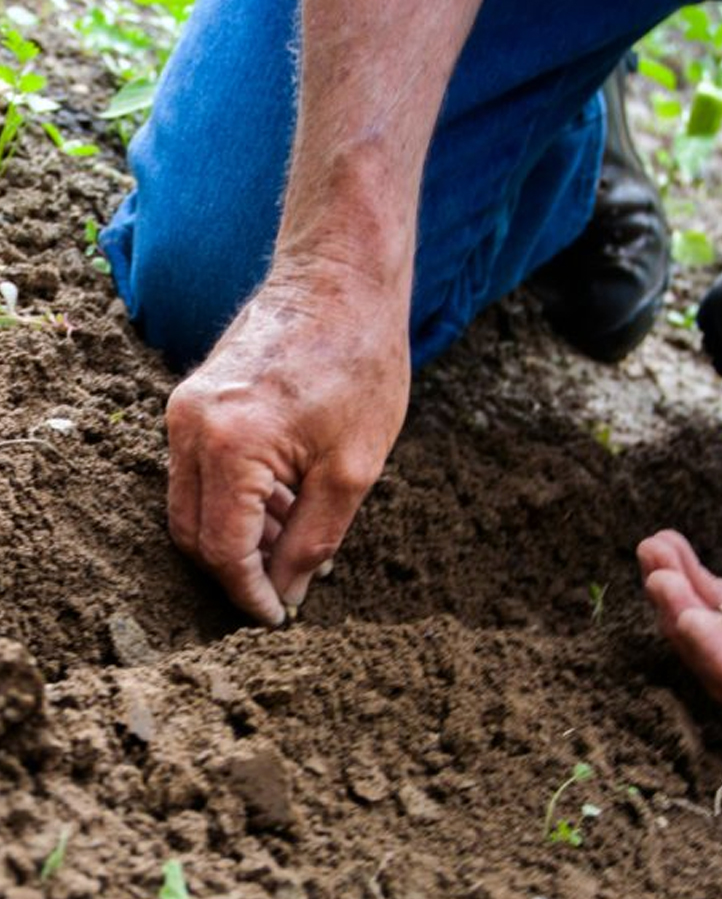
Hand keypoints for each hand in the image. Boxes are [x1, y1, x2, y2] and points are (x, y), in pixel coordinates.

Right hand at [166, 268, 408, 625]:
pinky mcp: (194, 400)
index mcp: (229, 445)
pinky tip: (287, 505)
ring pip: (193, 505)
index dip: (249, 594)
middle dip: (238, 571)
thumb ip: (313, 540)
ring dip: (239, 536)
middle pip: (193, 534)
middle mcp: (190, 427)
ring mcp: (185, 410)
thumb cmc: (359, 364)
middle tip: (286, 590)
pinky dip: (237, 501)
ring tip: (299, 542)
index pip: (222, 550)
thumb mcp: (353, 470)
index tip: (278, 619)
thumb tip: (287, 594)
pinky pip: (201, 472)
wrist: (341, 279)